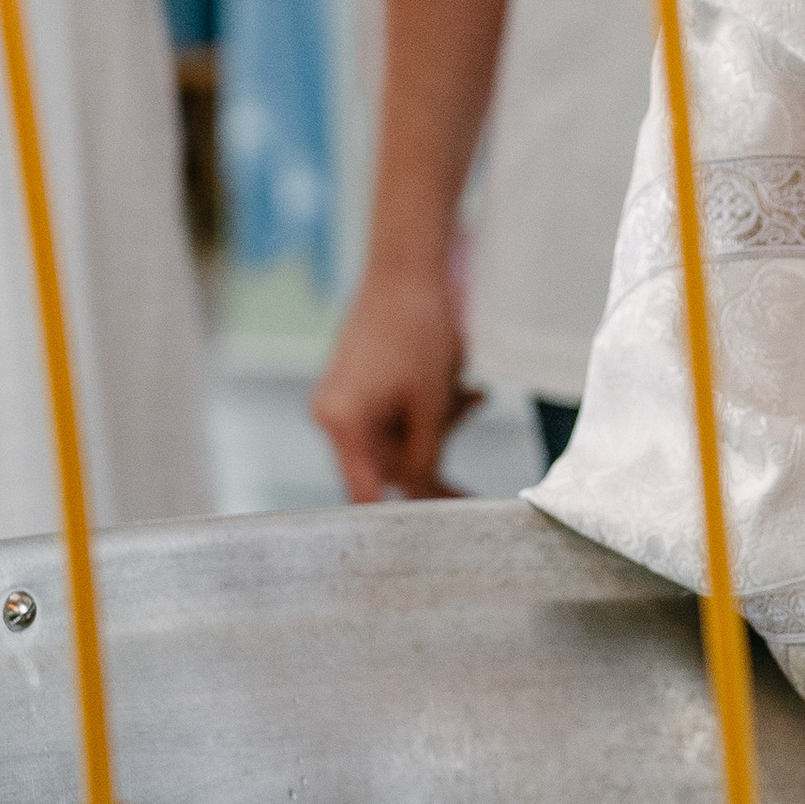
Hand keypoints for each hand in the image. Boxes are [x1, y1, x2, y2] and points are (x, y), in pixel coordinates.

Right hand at [312, 260, 480, 500]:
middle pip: (385, 463)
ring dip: (437, 428)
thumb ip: (424, 455)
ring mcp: (345, 397)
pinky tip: (462, 392)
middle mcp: (333, 413)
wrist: (408, 267)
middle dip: (432, 457)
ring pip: (395, 437)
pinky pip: (393, 414)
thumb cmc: (418, 330)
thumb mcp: (432, 405)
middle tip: (470, 478)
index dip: (390, 516)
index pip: (363, 490)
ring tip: (471, 399)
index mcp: (342, 422)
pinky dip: (426, 410)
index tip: (420, 535)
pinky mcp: (360, 383)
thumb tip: (420, 492)